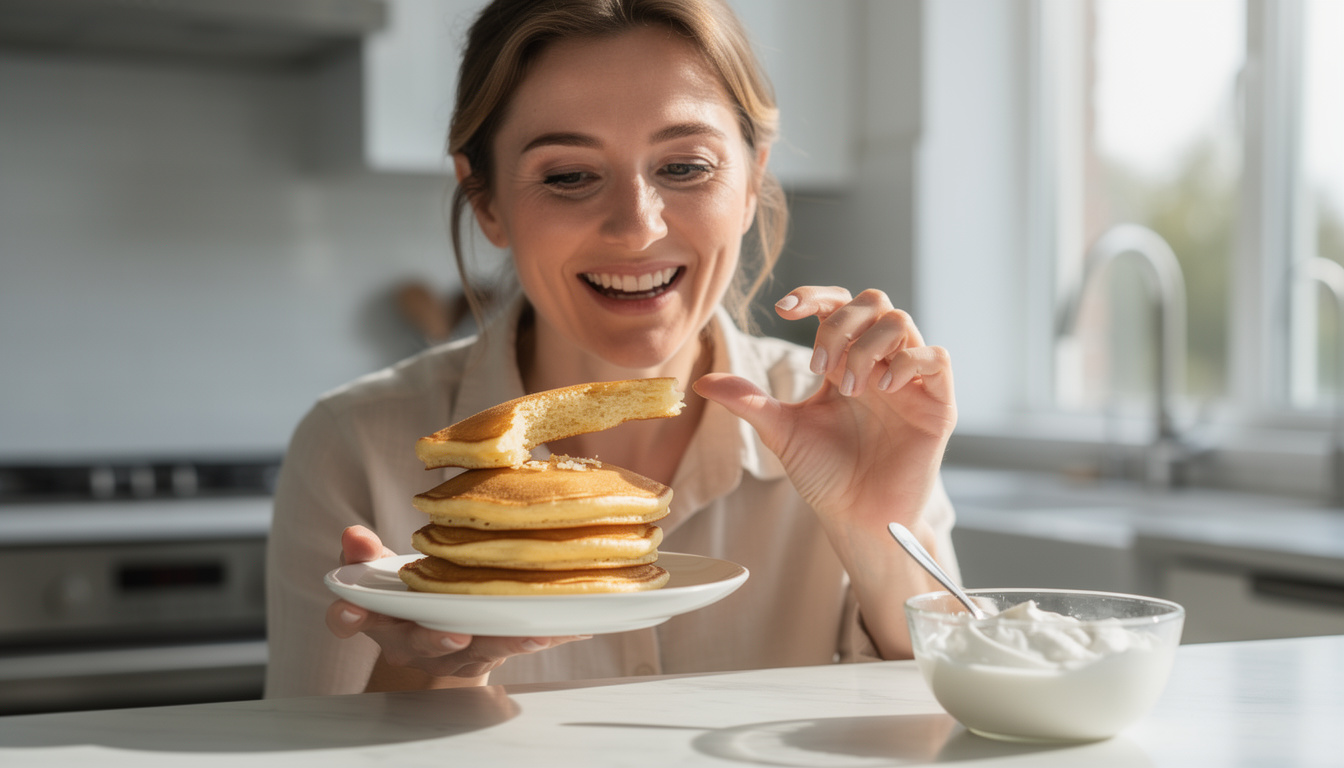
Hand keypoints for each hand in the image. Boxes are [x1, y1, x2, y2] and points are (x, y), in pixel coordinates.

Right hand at [326, 525, 587, 684]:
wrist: (440, 645)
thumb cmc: (410, 598)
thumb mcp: (382, 575)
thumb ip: (367, 556)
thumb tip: (353, 533)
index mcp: (382, 620)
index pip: (354, 622)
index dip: (349, 619)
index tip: (351, 614)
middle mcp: (415, 643)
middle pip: (422, 644)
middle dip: (437, 639)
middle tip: (454, 633)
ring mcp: (456, 653)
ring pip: (480, 652)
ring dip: (506, 643)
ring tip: (534, 633)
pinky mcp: (492, 654)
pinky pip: (521, 645)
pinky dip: (549, 636)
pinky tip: (579, 626)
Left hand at [694, 286, 955, 533]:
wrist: (856, 518)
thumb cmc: (825, 475)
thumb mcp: (780, 432)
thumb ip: (748, 401)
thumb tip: (700, 382)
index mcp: (844, 361)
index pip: (837, 305)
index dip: (814, 297)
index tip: (784, 308)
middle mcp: (878, 363)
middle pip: (872, 302)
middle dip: (841, 323)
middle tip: (818, 366)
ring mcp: (910, 381)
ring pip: (901, 321)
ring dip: (868, 346)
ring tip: (849, 388)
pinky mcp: (936, 404)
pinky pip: (936, 357)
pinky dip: (909, 360)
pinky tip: (886, 385)